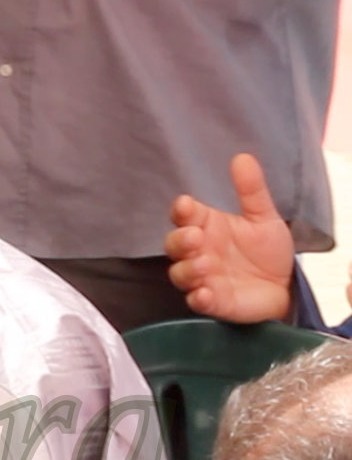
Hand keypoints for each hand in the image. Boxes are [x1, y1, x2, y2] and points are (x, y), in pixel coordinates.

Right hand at [165, 154, 293, 323]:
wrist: (286, 285)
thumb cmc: (267, 251)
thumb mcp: (263, 217)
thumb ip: (251, 190)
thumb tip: (242, 157)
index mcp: (207, 227)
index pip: (184, 216)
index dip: (181, 211)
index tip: (185, 205)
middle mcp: (198, 252)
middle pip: (173, 245)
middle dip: (179, 241)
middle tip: (195, 236)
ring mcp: (203, 278)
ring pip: (180, 274)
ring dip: (187, 269)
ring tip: (204, 264)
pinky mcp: (213, 302)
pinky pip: (197, 302)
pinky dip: (198, 298)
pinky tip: (205, 293)